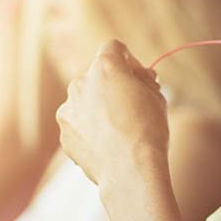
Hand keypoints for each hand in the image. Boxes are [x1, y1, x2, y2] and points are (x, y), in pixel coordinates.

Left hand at [57, 40, 168, 191]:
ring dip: (99, 109)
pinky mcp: (64, 134)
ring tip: (119, 132)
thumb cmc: (148, 132)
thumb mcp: (157, 97)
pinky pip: (78, 125)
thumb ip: (144, 80)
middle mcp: (80, 83)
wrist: (130, 171)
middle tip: (132, 107)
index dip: (130, 61)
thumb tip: (138, 76)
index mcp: (105, 68)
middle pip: (97, 77)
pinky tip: (107, 146)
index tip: (140, 78)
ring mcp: (68, 109)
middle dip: (113, 87)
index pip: (114, 49)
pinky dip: (90, 131)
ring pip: (85, 102)